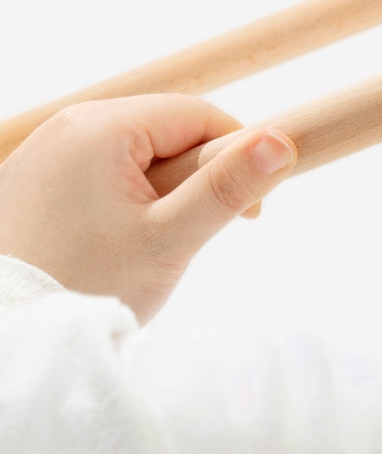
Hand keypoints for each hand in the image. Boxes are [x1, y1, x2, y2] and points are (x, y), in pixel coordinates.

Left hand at [0, 96, 296, 322]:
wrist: (5, 337)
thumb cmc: (81, 286)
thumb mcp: (168, 239)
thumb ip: (226, 187)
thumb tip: (281, 141)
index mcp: (101, 126)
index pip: (200, 116)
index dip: (235, 159)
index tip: (248, 214)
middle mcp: (68, 123)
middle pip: (167, 132)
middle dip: (192, 180)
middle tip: (187, 236)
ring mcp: (45, 149)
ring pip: (137, 153)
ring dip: (159, 192)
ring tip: (146, 245)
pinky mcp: (33, 177)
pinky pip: (101, 169)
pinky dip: (122, 199)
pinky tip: (112, 243)